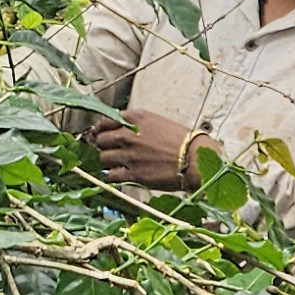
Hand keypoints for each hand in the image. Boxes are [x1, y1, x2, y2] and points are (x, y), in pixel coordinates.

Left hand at [96, 107, 212, 189]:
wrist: (195, 159)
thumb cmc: (183, 140)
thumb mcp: (157, 122)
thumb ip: (137, 124)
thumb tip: (120, 130)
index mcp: (135, 118)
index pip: (105, 121)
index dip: (100, 129)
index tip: (100, 133)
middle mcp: (128, 135)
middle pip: (100, 139)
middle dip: (103, 145)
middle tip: (108, 149)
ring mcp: (129, 155)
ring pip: (103, 157)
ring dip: (108, 160)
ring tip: (117, 162)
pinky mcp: (133, 174)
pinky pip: (111, 175)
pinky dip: (113, 175)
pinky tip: (120, 174)